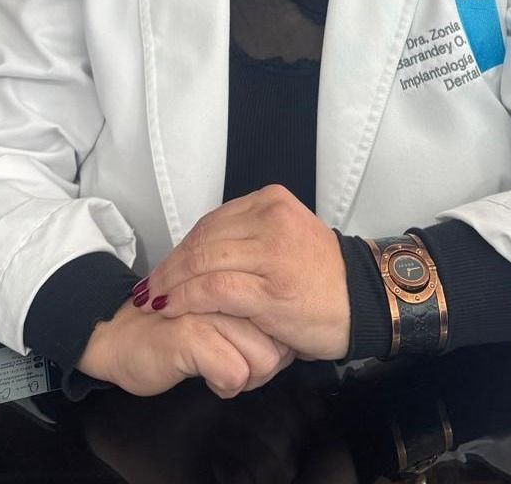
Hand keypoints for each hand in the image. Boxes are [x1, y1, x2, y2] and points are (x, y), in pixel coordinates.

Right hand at [78, 297, 294, 398]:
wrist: (120, 337)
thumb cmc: (178, 330)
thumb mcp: (228, 319)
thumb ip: (257, 318)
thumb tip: (292, 343)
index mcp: (241, 273)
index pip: (286, 320)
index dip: (276, 348)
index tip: (251, 352)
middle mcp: (230, 283)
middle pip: (280, 342)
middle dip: (263, 366)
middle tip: (234, 365)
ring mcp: (211, 306)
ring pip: (264, 360)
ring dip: (244, 376)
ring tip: (218, 367)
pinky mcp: (191, 332)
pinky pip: (235, 374)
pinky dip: (224, 385)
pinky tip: (203, 373)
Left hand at [142, 184, 350, 360]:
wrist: (361, 301)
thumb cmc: (321, 276)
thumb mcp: (285, 236)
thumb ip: (249, 236)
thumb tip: (202, 251)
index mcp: (272, 201)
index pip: (211, 221)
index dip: (181, 247)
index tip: (164, 268)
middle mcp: (270, 219)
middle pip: (202, 239)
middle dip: (169, 266)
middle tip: (148, 288)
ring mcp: (271, 253)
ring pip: (202, 261)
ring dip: (171, 283)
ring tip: (152, 301)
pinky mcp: (269, 289)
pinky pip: (213, 289)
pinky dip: (186, 298)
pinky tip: (171, 309)